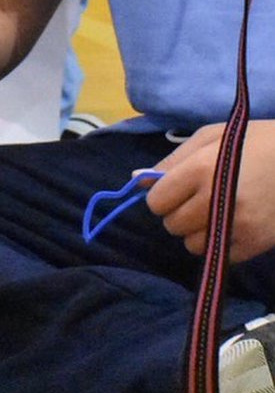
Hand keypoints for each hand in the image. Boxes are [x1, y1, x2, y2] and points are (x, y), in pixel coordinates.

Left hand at [147, 120, 274, 261]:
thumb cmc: (253, 142)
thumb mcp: (211, 137)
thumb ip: (172, 160)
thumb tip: (137, 179)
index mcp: (201, 169)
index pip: (157, 201)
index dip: (162, 196)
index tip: (175, 189)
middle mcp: (215, 201)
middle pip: (172, 225)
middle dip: (178, 213)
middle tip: (198, 198)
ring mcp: (237, 226)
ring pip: (192, 245)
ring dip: (197, 231)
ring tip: (216, 212)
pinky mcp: (256, 245)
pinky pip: (219, 255)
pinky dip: (219, 243)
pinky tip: (233, 223)